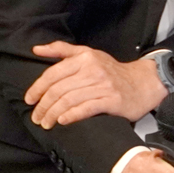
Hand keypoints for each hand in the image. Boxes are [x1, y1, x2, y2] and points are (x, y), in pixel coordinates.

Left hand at [26, 41, 165, 128]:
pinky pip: (86, 109)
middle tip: (37, 117)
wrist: (143, 82)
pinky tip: (63, 121)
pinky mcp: (113, 101)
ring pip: (69, 101)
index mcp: (85, 58)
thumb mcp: (88, 54)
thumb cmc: (112, 71)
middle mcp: (93, 70)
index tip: (30, 100)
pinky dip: (72, 116)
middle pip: (59, 90)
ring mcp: (104, 86)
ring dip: (53, 114)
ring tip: (47, 123)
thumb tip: (36, 50)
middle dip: (43, 106)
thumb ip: (62, 50)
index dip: (37, 88)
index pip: (53, 74)